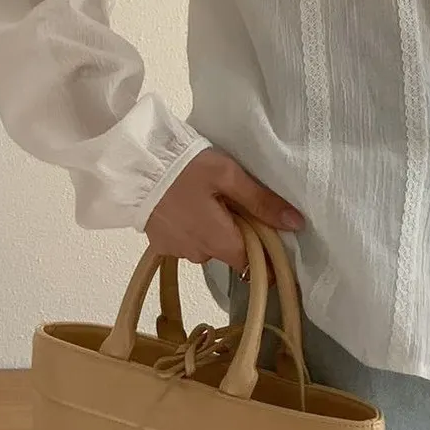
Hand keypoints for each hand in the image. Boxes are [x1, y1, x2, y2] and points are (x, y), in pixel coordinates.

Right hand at [145, 148, 304, 272]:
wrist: (134, 164)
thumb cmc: (185, 167)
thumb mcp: (229, 176)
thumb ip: (261, 202)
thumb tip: (296, 225)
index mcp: (219, 241)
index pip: (253, 265)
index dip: (266, 255)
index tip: (273, 240)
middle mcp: (198, 254)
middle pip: (230, 252)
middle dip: (238, 232)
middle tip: (235, 200)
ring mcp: (176, 250)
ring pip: (207, 246)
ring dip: (214, 228)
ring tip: (207, 197)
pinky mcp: (159, 243)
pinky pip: (187, 241)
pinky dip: (192, 227)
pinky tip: (187, 204)